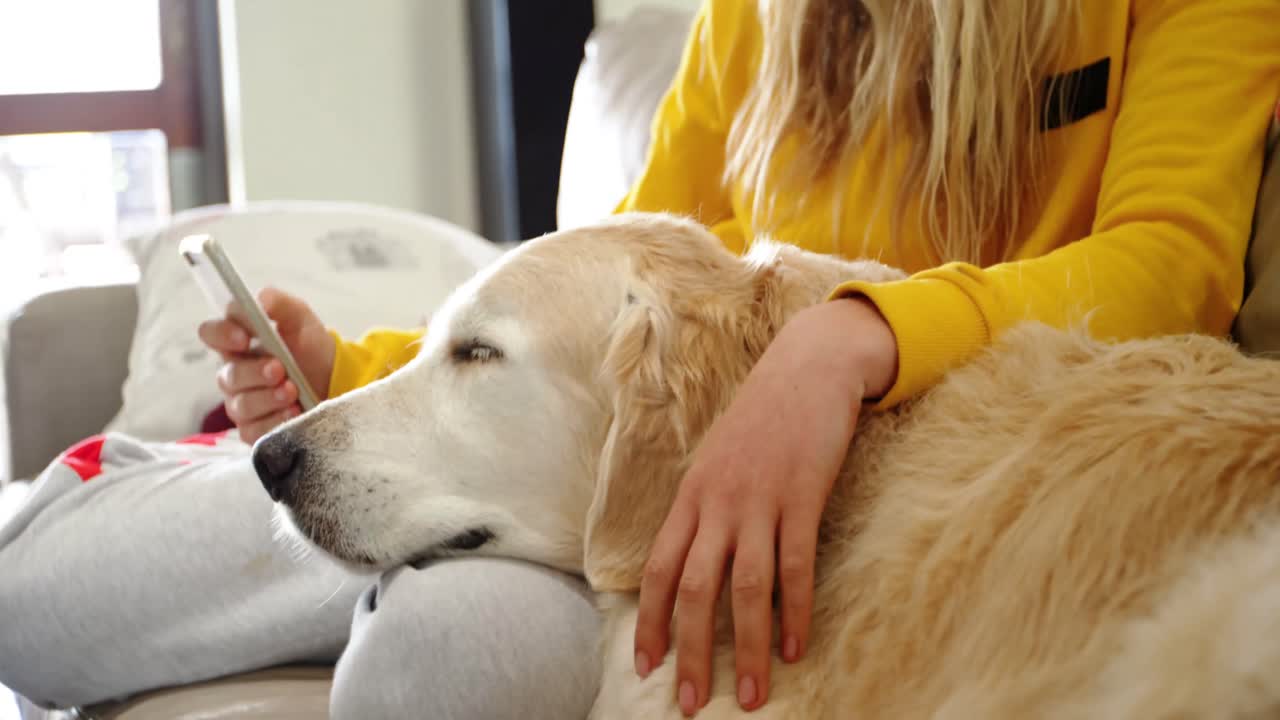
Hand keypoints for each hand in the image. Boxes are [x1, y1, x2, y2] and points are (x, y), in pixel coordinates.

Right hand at [197, 288, 335, 443]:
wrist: (337, 380)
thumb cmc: (311, 347)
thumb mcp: (301, 319)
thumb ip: (279, 304)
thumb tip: (261, 298)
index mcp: (238, 342)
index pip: (211, 334)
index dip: (221, 335)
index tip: (243, 338)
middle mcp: (235, 374)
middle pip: (228, 376)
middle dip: (254, 373)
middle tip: (280, 369)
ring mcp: (243, 404)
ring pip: (241, 405)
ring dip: (268, 398)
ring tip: (293, 391)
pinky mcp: (256, 429)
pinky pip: (254, 431)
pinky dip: (275, 422)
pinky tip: (293, 414)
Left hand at [633, 297, 896, 715]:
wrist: (808, 366)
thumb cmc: (763, 418)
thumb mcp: (718, 461)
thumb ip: (705, 508)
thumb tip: (694, 558)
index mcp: (691, 497)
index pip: (657, 570)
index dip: (648, 621)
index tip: (645, 665)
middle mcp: (717, 503)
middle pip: (694, 589)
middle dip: (690, 652)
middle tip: (690, 702)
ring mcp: (760, 500)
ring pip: (745, 587)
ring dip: (745, 646)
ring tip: (750, 695)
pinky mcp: (803, 495)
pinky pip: (796, 564)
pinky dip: (794, 610)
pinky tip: (793, 647)